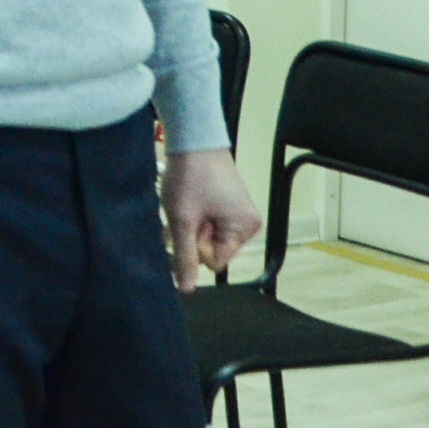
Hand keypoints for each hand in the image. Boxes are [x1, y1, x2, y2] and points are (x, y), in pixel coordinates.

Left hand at [162, 148, 261, 288]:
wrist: (192, 137)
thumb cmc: (191, 177)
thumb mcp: (183, 220)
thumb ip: (184, 257)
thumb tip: (186, 290)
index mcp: (244, 228)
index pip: (215, 261)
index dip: (196, 247)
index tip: (190, 224)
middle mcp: (246, 222)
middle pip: (211, 249)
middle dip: (191, 235)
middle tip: (184, 211)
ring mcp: (236, 211)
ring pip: (204, 235)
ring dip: (187, 226)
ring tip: (181, 204)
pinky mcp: (225, 202)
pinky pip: (206, 222)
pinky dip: (191, 216)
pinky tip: (183, 201)